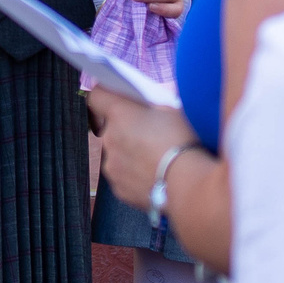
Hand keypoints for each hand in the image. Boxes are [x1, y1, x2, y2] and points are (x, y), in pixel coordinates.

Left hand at [89, 91, 201, 211]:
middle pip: (110, 127)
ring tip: (153, 159)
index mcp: (120, 114)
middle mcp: (109, 139)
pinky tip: (152, 175)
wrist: (186, 183)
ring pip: (115, 152)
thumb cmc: (181, 141)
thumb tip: (143, 104)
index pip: (97, 96)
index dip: (105, 95)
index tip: (114, 98)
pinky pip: (122, 175)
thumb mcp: (171, 109)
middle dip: (125, 128)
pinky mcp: (117, 187)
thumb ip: (149, 105)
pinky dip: (133, 174)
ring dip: (128, 152)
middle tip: (148, 134)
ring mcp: (111, 165)